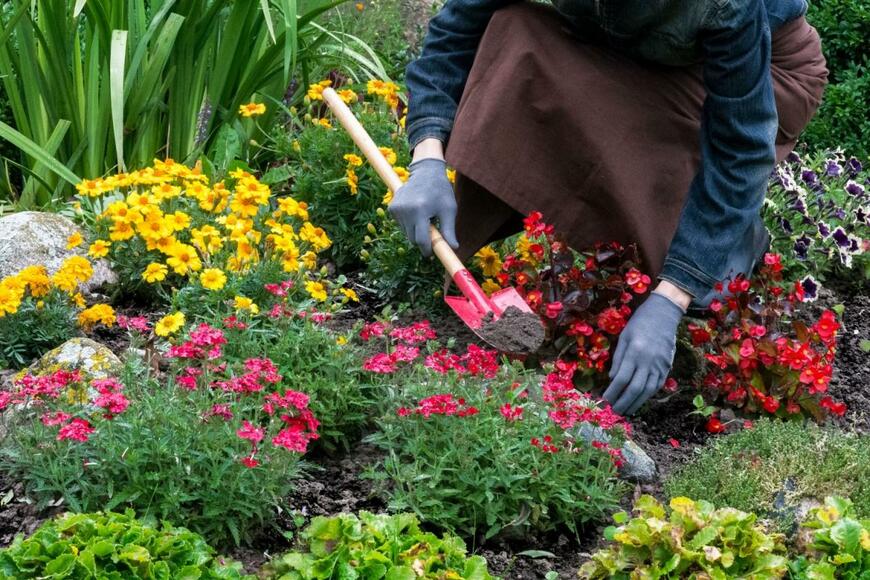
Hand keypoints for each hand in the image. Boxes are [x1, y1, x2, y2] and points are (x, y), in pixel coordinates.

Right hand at [388, 158, 458, 256]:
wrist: (426, 172)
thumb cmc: (441, 191)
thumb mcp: (449, 209)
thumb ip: (449, 230)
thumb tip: (453, 248)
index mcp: (420, 210)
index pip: (420, 240)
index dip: (427, 250)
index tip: (432, 254)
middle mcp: (405, 210)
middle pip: (412, 238)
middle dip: (422, 239)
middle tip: (432, 230)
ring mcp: (396, 208)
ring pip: (406, 232)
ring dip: (416, 230)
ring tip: (425, 215)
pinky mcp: (391, 208)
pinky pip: (401, 225)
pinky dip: (409, 223)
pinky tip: (416, 211)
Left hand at [603, 292, 684, 414]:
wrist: (664, 314)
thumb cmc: (639, 323)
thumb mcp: (623, 337)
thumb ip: (618, 359)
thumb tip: (613, 379)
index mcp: (634, 352)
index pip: (621, 378)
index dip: (612, 392)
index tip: (605, 401)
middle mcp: (648, 361)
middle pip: (635, 388)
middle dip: (623, 402)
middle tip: (614, 412)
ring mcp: (660, 365)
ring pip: (648, 390)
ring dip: (636, 403)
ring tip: (626, 411)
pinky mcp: (667, 366)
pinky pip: (657, 385)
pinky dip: (648, 395)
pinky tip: (639, 400)